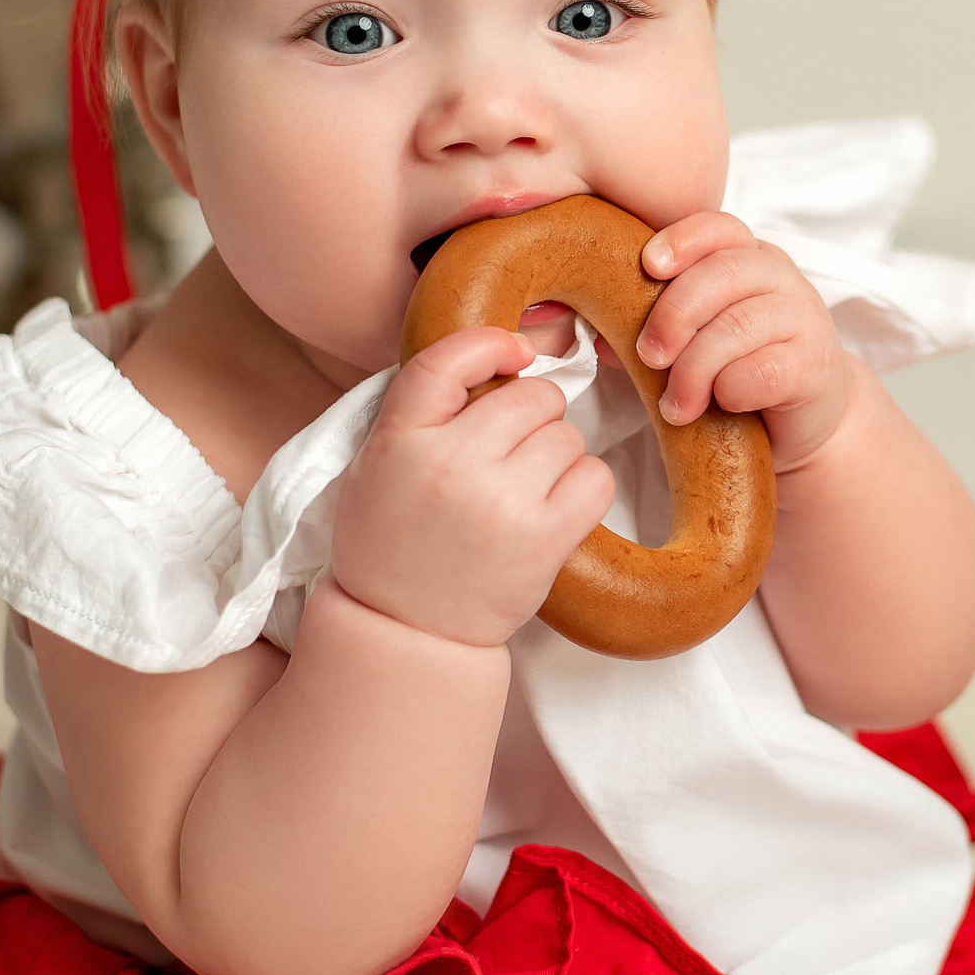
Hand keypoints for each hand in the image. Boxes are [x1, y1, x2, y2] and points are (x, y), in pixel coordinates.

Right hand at [326, 328, 614, 646]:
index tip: (514, 354)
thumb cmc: (392, 541)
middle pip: (531, 396)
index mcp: (400, 439)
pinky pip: (595, 477)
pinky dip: (584, 487)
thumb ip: (427, 409)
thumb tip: (510, 352)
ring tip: (523, 492)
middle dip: (532, 416)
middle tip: (509, 455)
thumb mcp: (379, 462)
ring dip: (556, 456)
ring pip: (567, 436)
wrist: (403, 631)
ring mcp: (501, 502)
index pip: (449, 358)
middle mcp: (451, 464)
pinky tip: (556, 507)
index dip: (492, 343)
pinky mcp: (544, 539)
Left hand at [636, 213, 855, 468]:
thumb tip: (598, 337)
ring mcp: (804, 318)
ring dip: (694, 369)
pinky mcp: (814, 366)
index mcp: (747, 257)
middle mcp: (780, 277)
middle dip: (674, 315)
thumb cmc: (736, 370)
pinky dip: (730, 391)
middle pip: (723, 273)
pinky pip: (763, 370)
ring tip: (675, 406)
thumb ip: (651, 328)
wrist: (798, 422)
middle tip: (648, 357)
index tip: (649, 266)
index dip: (682, 240)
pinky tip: (722, 405)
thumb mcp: (693, 340)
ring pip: (737, 326)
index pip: (718, 228)